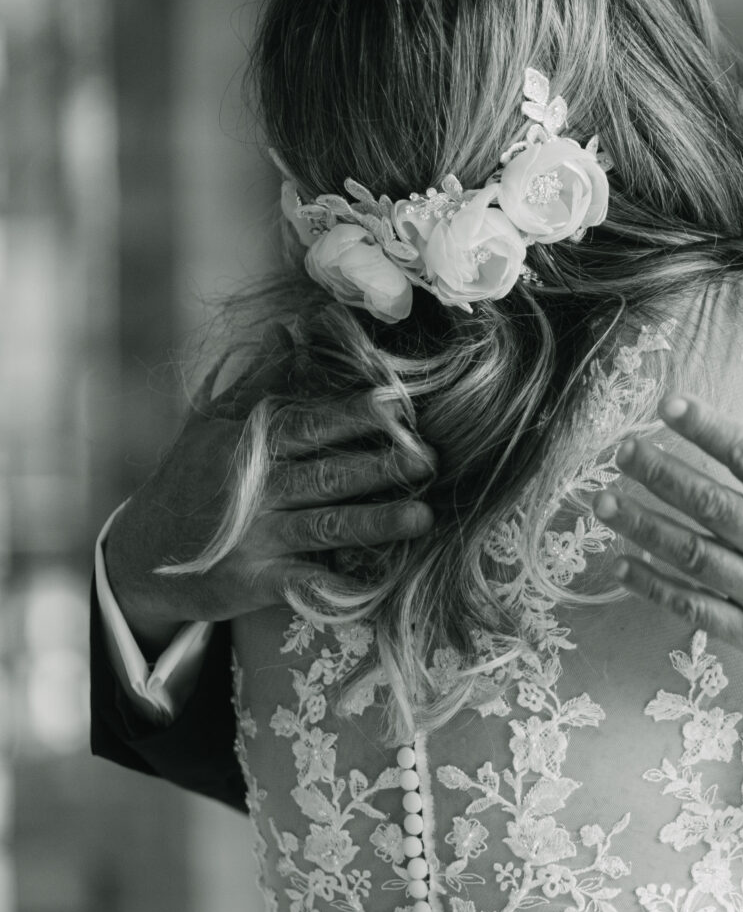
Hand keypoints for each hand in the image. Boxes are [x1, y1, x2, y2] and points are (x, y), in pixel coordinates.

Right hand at [104, 393, 435, 647]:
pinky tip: (381, 580)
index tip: (399, 405)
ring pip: (326, 524)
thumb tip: (287, 330)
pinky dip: (340, 580)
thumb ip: (256, 381)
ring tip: (424, 516)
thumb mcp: (211, 423)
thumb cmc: (189, 478)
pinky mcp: (255, 580)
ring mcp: (255, 535)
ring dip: (376, 521)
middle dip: (379, 465)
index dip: (355, 415)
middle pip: (326, 472)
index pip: (310, 423)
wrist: (142, 551)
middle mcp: (254, 487)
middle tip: (430, 458)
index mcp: (249, 443)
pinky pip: (306, 579)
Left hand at [597, 382, 742, 696]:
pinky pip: (695, 608)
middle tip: (624, 452)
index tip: (670, 406)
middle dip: (661, 474)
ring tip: (604, 503)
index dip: (707, 428)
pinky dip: (654, 587)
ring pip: (692, 555)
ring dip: (643, 527)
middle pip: (711, 504)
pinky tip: (622, 565)